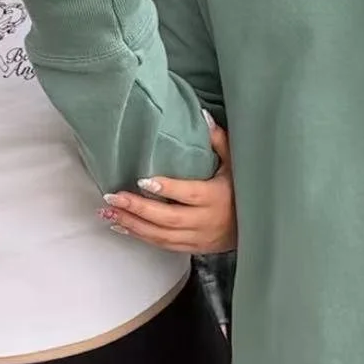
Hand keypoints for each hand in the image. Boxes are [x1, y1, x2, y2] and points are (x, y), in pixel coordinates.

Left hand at [100, 116, 235, 252]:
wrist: (255, 230)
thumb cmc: (243, 192)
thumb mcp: (236, 165)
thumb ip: (220, 141)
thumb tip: (204, 116)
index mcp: (216, 197)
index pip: (189, 194)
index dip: (167, 189)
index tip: (143, 181)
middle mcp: (205, 221)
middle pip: (167, 218)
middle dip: (138, 208)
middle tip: (113, 197)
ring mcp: (197, 237)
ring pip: (160, 235)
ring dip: (133, 224)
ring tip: (108, 211)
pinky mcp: (191, 247)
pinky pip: (162, 244)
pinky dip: (140, 235)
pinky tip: (121, 225)